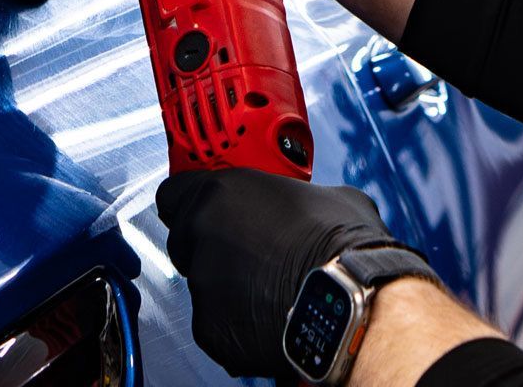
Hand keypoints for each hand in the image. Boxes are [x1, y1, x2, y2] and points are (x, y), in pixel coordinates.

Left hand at [157, 169, 412, 378]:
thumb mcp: (326, 195)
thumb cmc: (342, 243)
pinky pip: (216, 325)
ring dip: (227, 287)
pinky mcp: (209, 330)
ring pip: (203, 286)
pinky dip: (236, 325)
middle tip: (249, 253)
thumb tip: (304, 204)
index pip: (173, 194)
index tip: (209, 212)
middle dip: (209, 247)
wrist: (350, 303)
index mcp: (220, 193)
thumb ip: (293, 196)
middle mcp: (200, 235)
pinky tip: (270, 319)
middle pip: (185, 242)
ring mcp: (202, 286)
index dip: (191, 203)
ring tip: (270, 290)